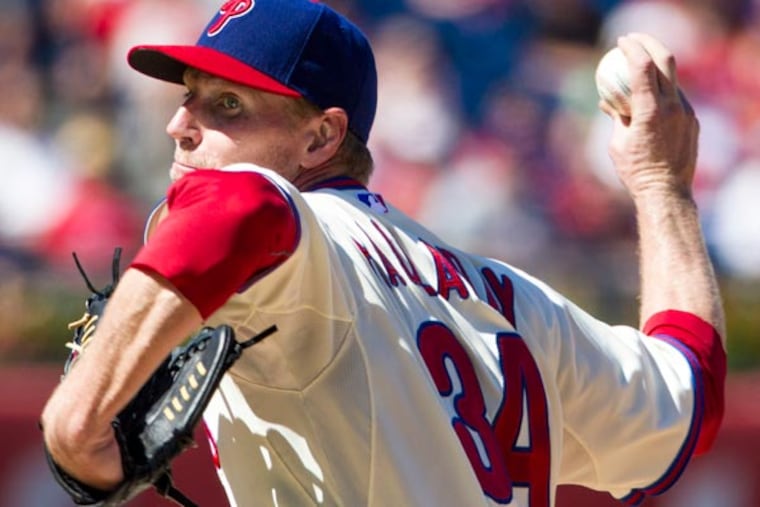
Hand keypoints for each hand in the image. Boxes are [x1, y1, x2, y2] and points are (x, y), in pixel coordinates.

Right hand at [600, 33, 698, 199]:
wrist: (666, 191)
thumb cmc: (634, 170)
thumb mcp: (616, 142)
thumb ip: (615, 117)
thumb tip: (607, 102)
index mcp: (650, 110)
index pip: (642, 66)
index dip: (631, 48)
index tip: (621, 41)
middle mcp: (672, 106)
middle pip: (665, 61)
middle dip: (649, 43)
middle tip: (633, 39)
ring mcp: (686, 112)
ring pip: (672, 80)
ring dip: (655, 70)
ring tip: (639, 70)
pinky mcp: (692, 121)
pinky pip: (677, 99)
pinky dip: (662, 92)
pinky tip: (650, 99)